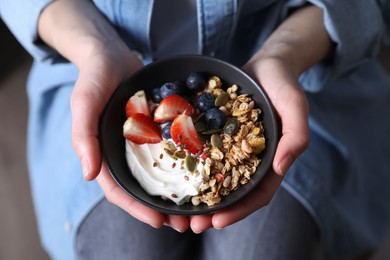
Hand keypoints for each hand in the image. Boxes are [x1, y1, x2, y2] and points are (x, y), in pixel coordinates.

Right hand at [38, 0, 192, 229]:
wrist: (113, 55)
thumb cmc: (94, 78)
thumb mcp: (84, 102)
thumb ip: (83, 136)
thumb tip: (89, 175)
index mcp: (106, 155)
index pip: (120, 191)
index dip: (137, 209)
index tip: (159, 222)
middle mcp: (127, 155)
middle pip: (145, 190)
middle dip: (164, 209)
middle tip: (188, 223)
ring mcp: (145, 144)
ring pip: (164, 174)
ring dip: (181, 193)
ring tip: (202, 207)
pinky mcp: (160, 131)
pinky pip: (176, 150)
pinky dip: (189, 164)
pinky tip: (207, 171)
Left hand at [189, 5, 330, 232]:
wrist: (266, 64)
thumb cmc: (284, 85)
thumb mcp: (295, 107)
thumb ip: (296, 137)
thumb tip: (282, 168)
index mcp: (270, 161)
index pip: (256, 194)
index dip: (238, 210)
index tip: (216, 222)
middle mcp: (248, 160)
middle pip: (231, 193)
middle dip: (211, 212)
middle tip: (188, 225)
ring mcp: (231, 148)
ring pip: (213, 178)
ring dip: (197, 196)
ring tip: (176, 210)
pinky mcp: (216, 135)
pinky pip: (202, 153)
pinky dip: (190, 167)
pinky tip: (173, 173)